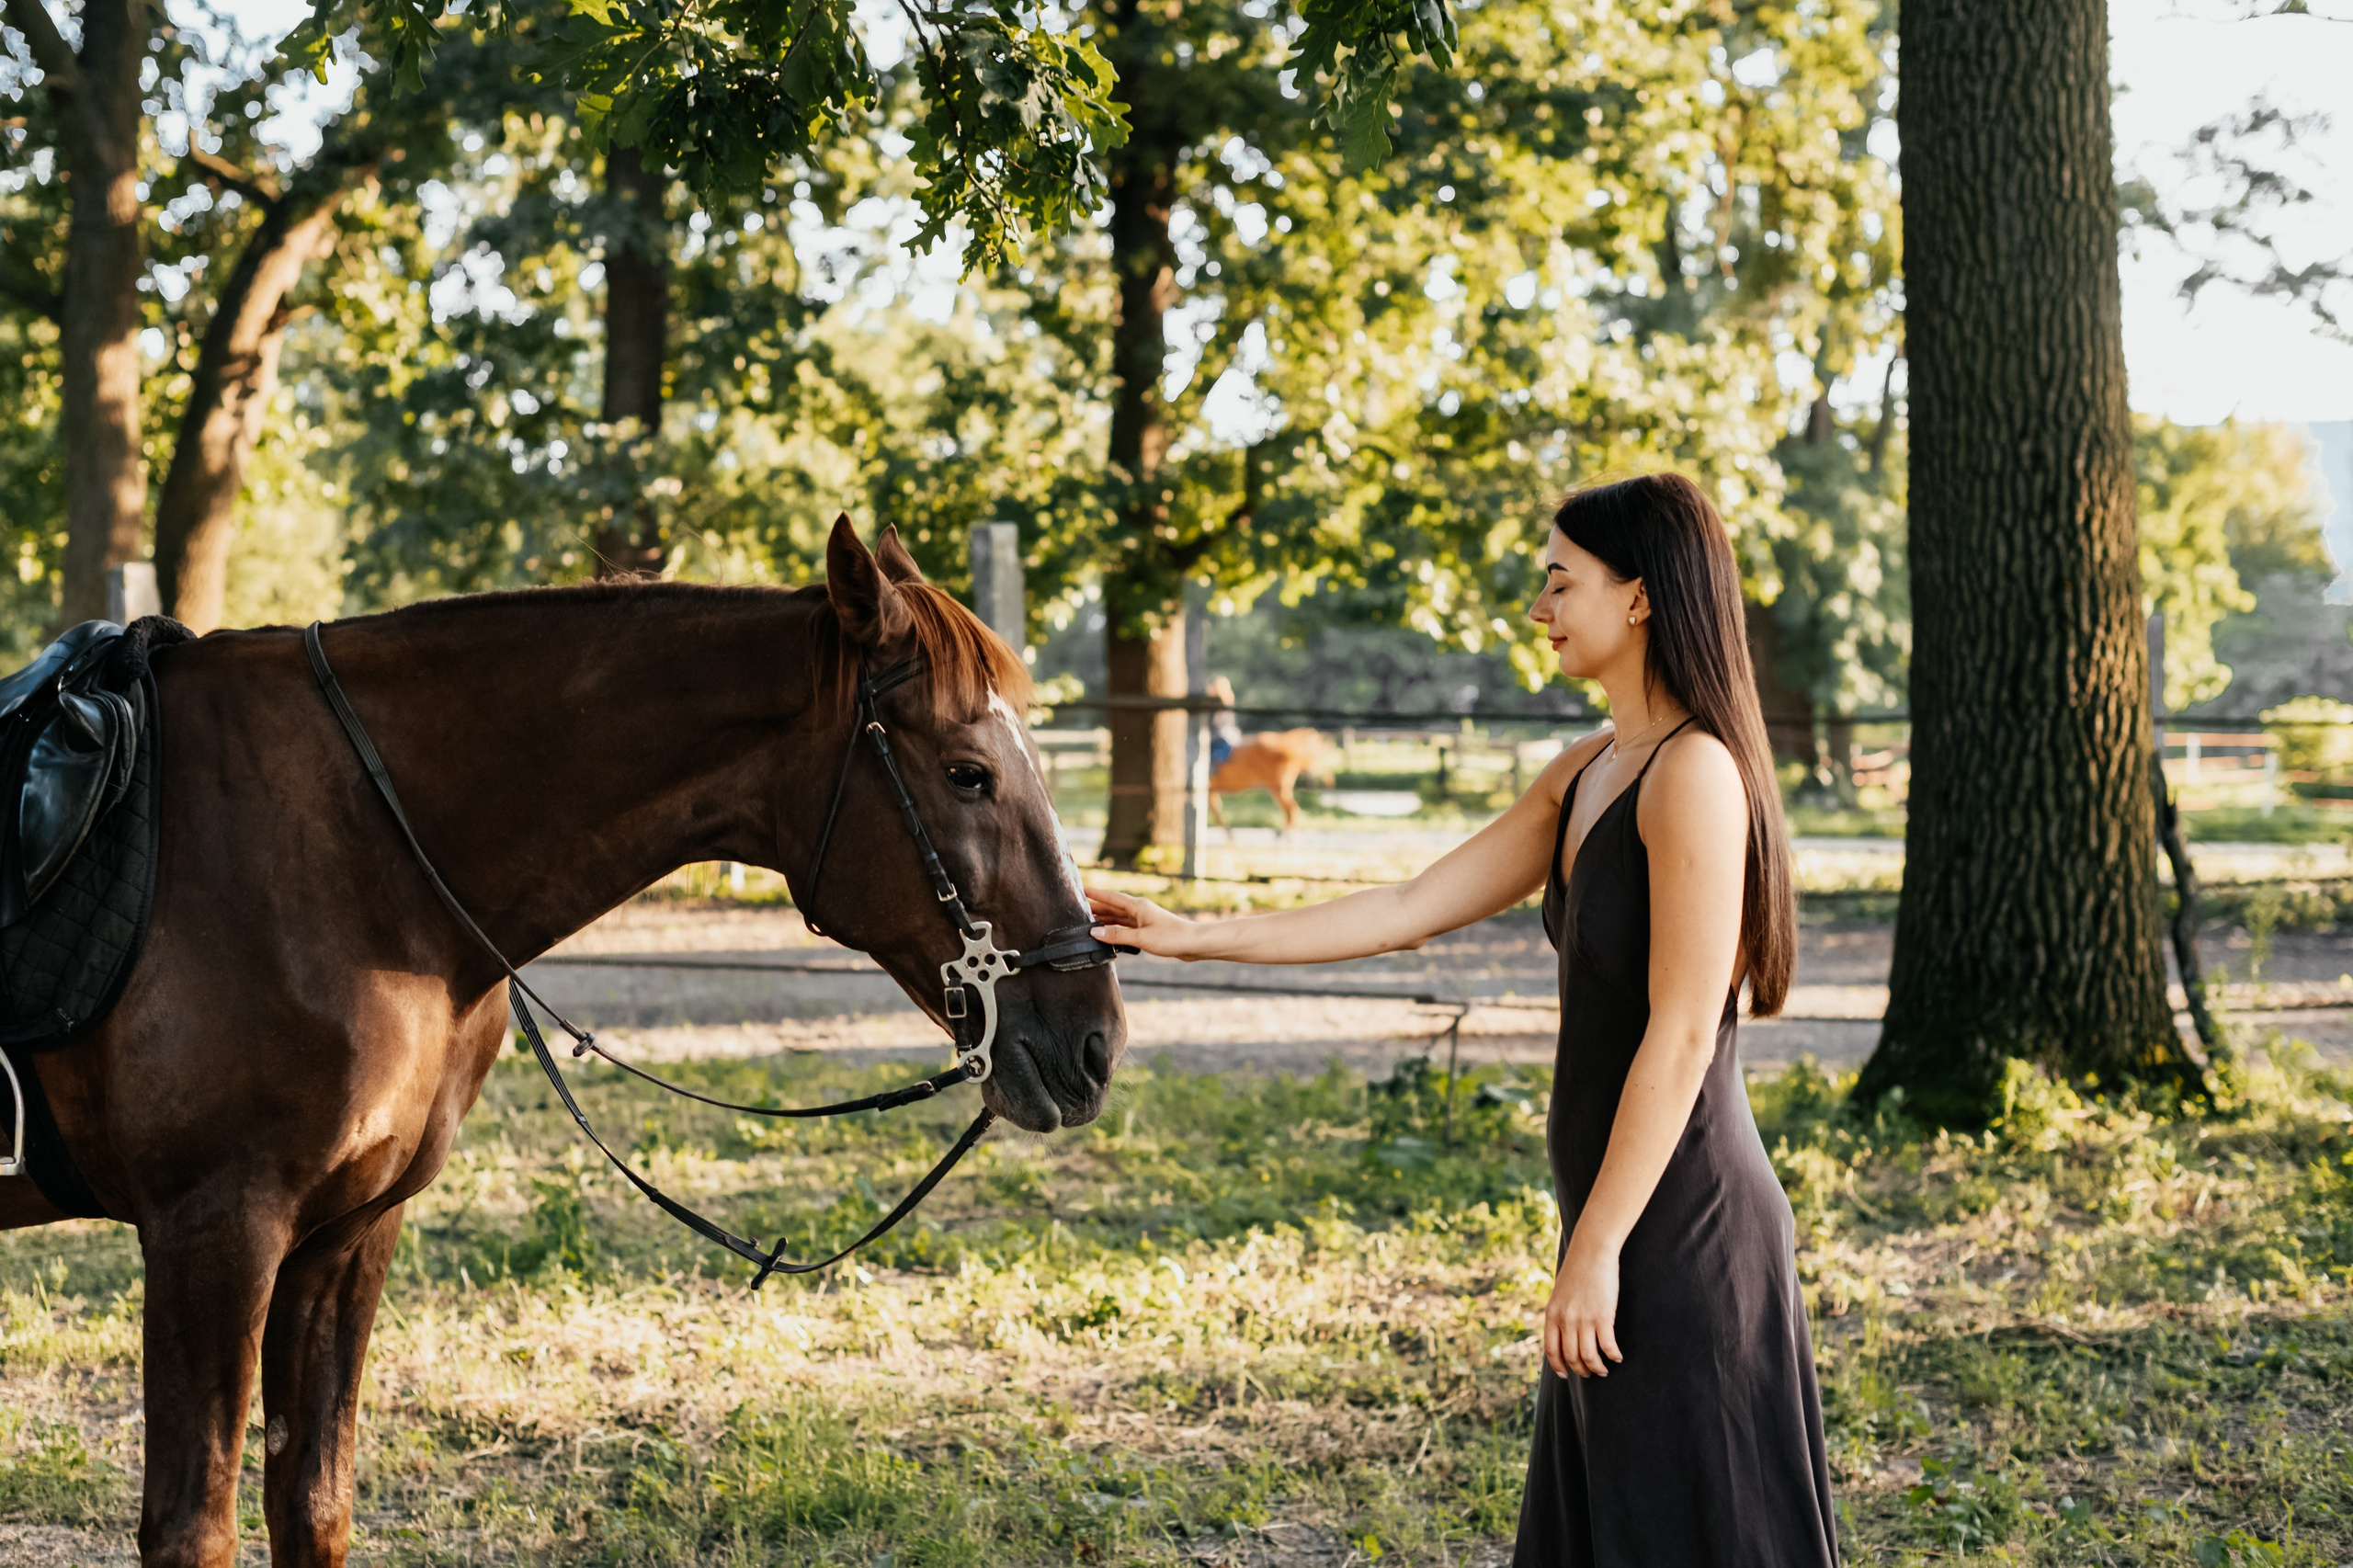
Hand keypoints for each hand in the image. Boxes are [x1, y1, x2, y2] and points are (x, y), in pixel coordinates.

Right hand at [1086, 886, 1201, 959]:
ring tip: (1088, 922)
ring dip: (1105, 919)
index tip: (1081, 889)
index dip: (1095, 894)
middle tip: (1078, 909)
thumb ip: (1117, 935)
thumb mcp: (1141, 938)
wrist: (1194, 944)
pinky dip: (1115, 930)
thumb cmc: (1171, 937)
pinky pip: (1126, 928)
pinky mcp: (1148, 931)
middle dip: (1096, 908)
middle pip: (1113, 907)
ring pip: (1119, 918)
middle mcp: (1139, 911)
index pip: (1111, 897)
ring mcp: (1144, 920)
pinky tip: (1108, 935)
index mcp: (1138, 906)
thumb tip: (1094, 931)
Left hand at [1541, 1235, 1622, 1379]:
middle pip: (1572, 1357)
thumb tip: (1562, 1332)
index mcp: (1552, 1315)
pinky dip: (1613, 1356)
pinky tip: (1617, 1357)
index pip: (1551, 1350)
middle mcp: (1565, 1320)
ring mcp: (1584, 1320)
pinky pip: (1607, 1346)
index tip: (1565, 1374)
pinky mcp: (1603, 1317)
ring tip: (1604, 1370)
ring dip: (1597, 1368)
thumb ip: (1560, 1313)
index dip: (1558, 1366)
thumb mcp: (1560, 1294)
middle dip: (1581, 1370)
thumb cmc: (1577, 1271)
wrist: (1591, 1252)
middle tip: (1590, 1373)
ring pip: (1589, 1357)